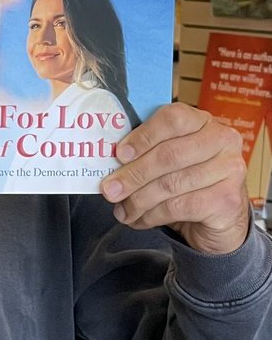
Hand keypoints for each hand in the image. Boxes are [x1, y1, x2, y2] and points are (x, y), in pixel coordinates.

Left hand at [101, 103, 249, 254]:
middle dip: (133, 174)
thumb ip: (145, 153)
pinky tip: (139, 220)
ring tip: (121, 211)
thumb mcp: (167, 160)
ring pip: (170, 184)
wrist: (220, 218)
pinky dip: (152, 216)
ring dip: (138, 200)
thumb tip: (108, 161)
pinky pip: (179, 206)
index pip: (172, 119)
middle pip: (169, 154)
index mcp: (202, 121)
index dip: (143, 136)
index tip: (119, 154)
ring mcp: (230, 169)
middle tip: (109, 190)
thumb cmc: (187, 182)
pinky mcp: (227, 199)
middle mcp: (222, 140)